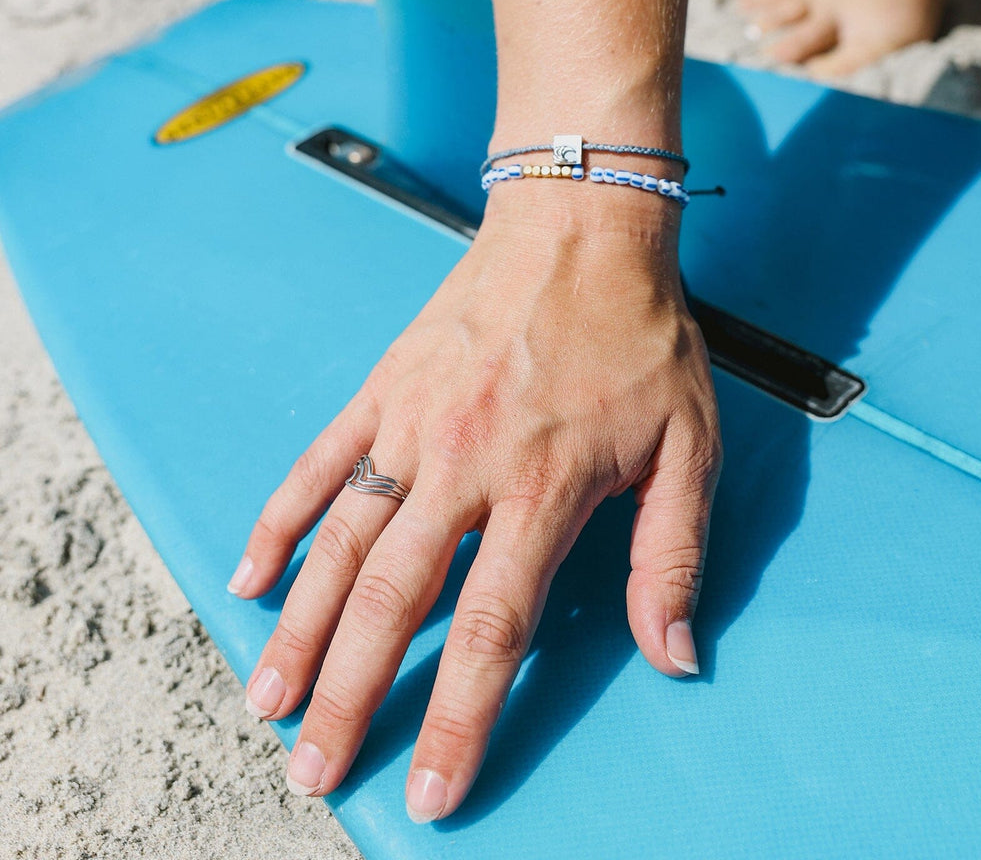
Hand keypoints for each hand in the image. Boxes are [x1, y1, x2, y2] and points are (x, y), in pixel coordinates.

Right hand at [228, 182, 721, 820]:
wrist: (579, 231)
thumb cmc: (637, 336)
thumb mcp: (688, 445)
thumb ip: (673, 554)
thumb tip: (674, 654)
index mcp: (542, 488)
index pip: (494, 629)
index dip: (458, 718)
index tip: (427, 789)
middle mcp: (464, 465)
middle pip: (395, 600)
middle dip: (351, 696)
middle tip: (312, 771)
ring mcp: (412, 426)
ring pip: (341, 542)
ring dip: (301, 627)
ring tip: (266, 699)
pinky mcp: (383, 391)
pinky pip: (319, 464)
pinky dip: (281, 521)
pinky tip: (251, 575)